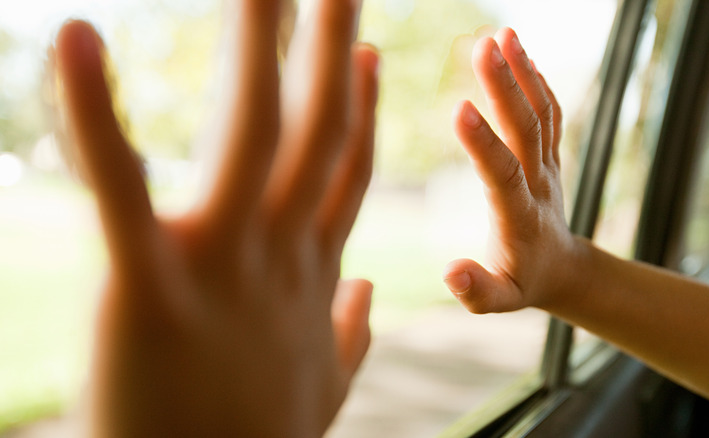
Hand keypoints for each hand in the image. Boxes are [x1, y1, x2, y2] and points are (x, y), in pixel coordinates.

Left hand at [54, 0, 378, 434]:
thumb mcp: (323, 389)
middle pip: (315, 131)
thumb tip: (370, 296)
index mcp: (310, 276)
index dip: (360, 107)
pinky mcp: (144, 287)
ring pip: (249, 134)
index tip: (368, 51)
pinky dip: (94, 112)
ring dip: (256, 46)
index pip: (344, 172)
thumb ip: (350, 334)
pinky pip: (118, 186)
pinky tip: (81, 37)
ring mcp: (218, 266)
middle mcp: (277, 256)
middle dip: (329, 47)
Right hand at [443, 27, 579, 313]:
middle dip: (505, 87)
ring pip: (540, 112)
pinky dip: (536, 80)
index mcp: (518, 216)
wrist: (563, 269)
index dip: (483, 143)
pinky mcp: (550, 154)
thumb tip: (449, 272)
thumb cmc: (522, 284)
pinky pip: (549, 112)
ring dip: (523, 72)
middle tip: (483, 46)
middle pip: (525, 129)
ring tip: (503, 34)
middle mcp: (538, 183)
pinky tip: (519, 51)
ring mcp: (548, 165)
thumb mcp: (499, 301)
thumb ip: (476, 290)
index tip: (460, 107)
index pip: (502, 174)